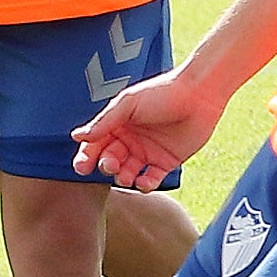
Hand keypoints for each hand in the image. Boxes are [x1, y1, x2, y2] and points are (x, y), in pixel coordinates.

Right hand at [70, 68, 228, 192]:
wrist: (198, 95)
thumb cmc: (162, 93)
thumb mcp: (128, 104)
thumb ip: (104, 122)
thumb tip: (77, 137)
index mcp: (118, 123)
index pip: (96, 143)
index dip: (87, 156)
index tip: (81, 167)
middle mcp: (130, 139)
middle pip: (109, 160)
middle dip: (106, 166)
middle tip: (109, 165)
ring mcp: (147, 152)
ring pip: (127, 172)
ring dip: (123, 177)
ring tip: (126, 175)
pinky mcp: (166, 162)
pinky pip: (150, 179)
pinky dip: (144, 183)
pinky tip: (143, 181)